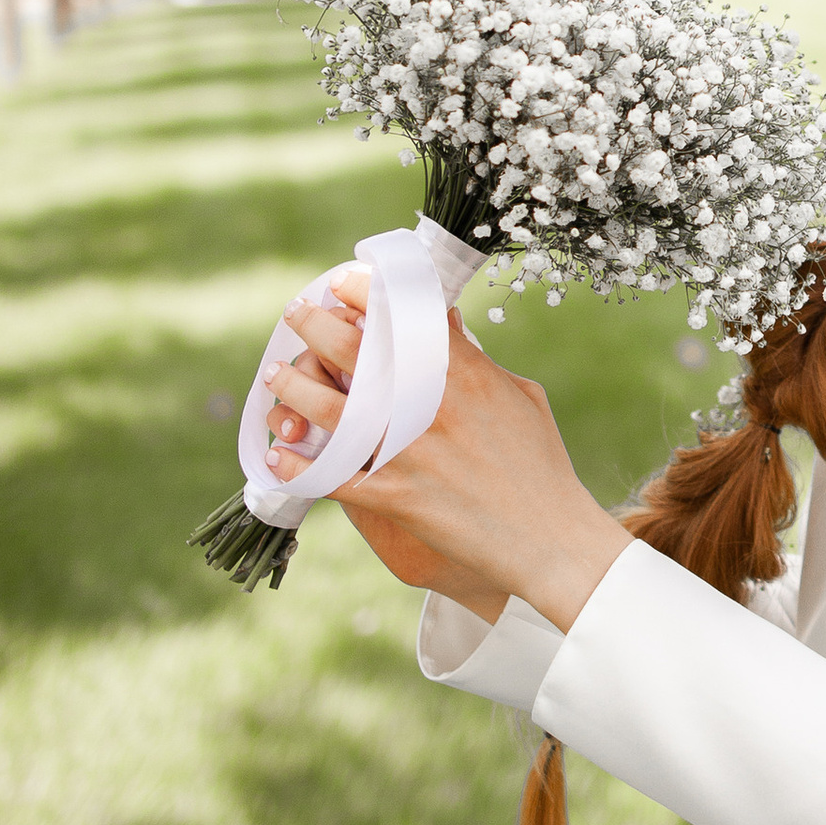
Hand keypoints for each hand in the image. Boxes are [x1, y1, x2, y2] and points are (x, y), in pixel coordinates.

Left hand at [266, 272, 630, 631]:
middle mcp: (431, 406)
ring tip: (275, 374)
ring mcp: (410, 453)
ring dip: (293, 388)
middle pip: (356, 351)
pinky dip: (301, 464)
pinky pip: (332, 476)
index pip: (405, 317)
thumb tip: (445, 323)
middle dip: (316, 325)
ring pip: (332, 410)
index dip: (367, 294)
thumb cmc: (542, 466)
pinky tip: (280, 454)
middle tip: (297, 313)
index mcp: (465, 376)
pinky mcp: (396, 497)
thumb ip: (478, 360)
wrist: (550, 539)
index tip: (343, 285)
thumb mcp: (521, 397)